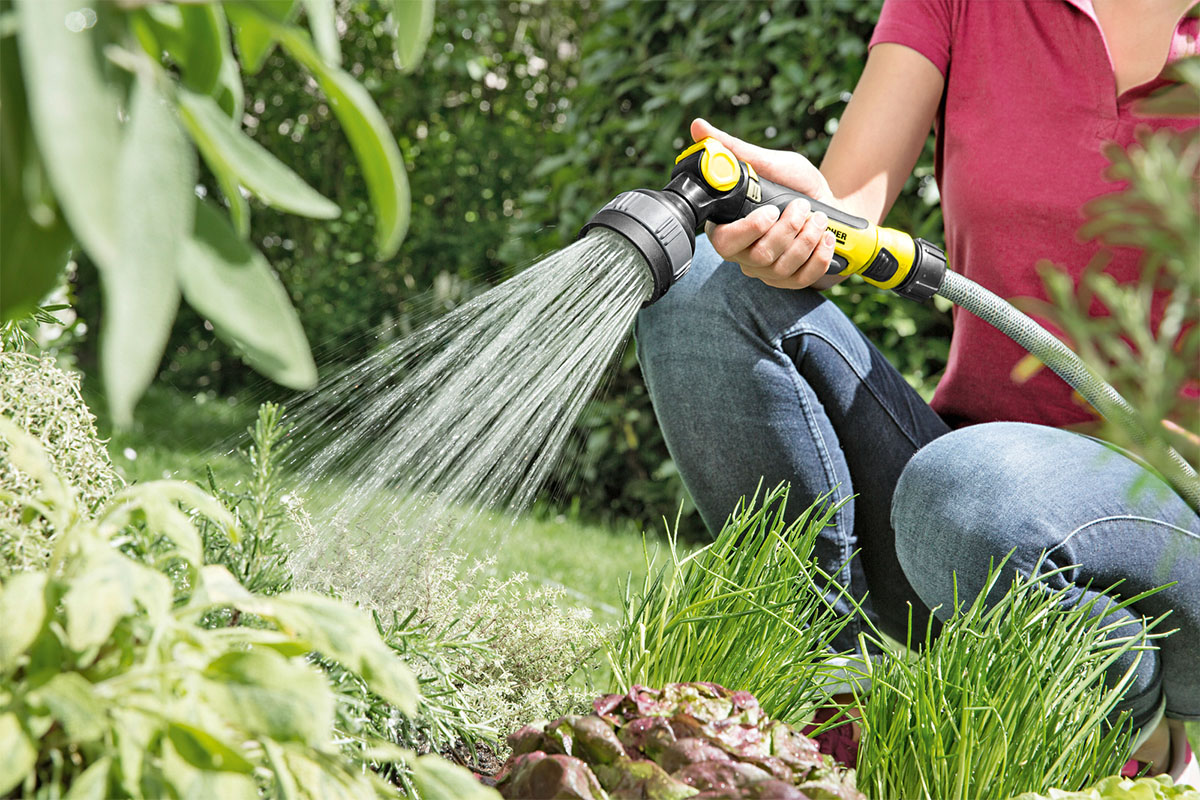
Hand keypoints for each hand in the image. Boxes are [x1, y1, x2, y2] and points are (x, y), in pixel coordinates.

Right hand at [691, 119, 838, 289]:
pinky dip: (819, 256)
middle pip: (756, 256)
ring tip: (819, 217)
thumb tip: (698, 127)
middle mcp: (744, 254)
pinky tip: (826, 238)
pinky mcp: (790, 283)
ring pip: (780, 266)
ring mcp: (767, 272)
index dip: (746, 230)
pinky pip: (801, 279)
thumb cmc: (799, 187)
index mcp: (731, 227)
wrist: (837, 207)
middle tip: (802, 207)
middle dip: (786, 231)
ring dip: (807, 238)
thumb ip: (737, 150)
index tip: (770, 211)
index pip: (722, 241)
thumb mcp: (772, 164)